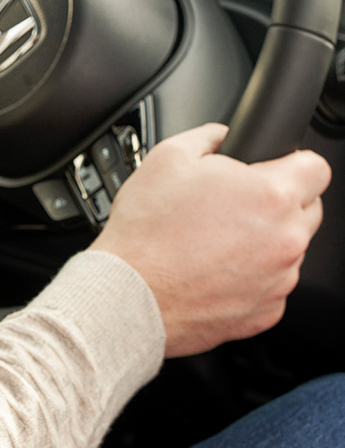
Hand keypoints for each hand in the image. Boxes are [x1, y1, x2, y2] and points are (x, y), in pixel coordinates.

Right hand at [91, 123, 329, 356]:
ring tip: (214, 239)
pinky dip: (250, 275)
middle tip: (234, 202)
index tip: (274, 167)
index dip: (292, 161)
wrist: (130, 293)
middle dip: (279, 201)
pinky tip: (213, 268)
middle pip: (308, 209)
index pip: (316, 167)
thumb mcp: (167, 157)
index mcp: (271, 196)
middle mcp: (287, 239)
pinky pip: (272, 284)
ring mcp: (281, 280)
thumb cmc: (146, 230)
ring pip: (289, 249)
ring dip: (264, 240)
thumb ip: (209, 136)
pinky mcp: (268, 311)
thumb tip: (223, 136)